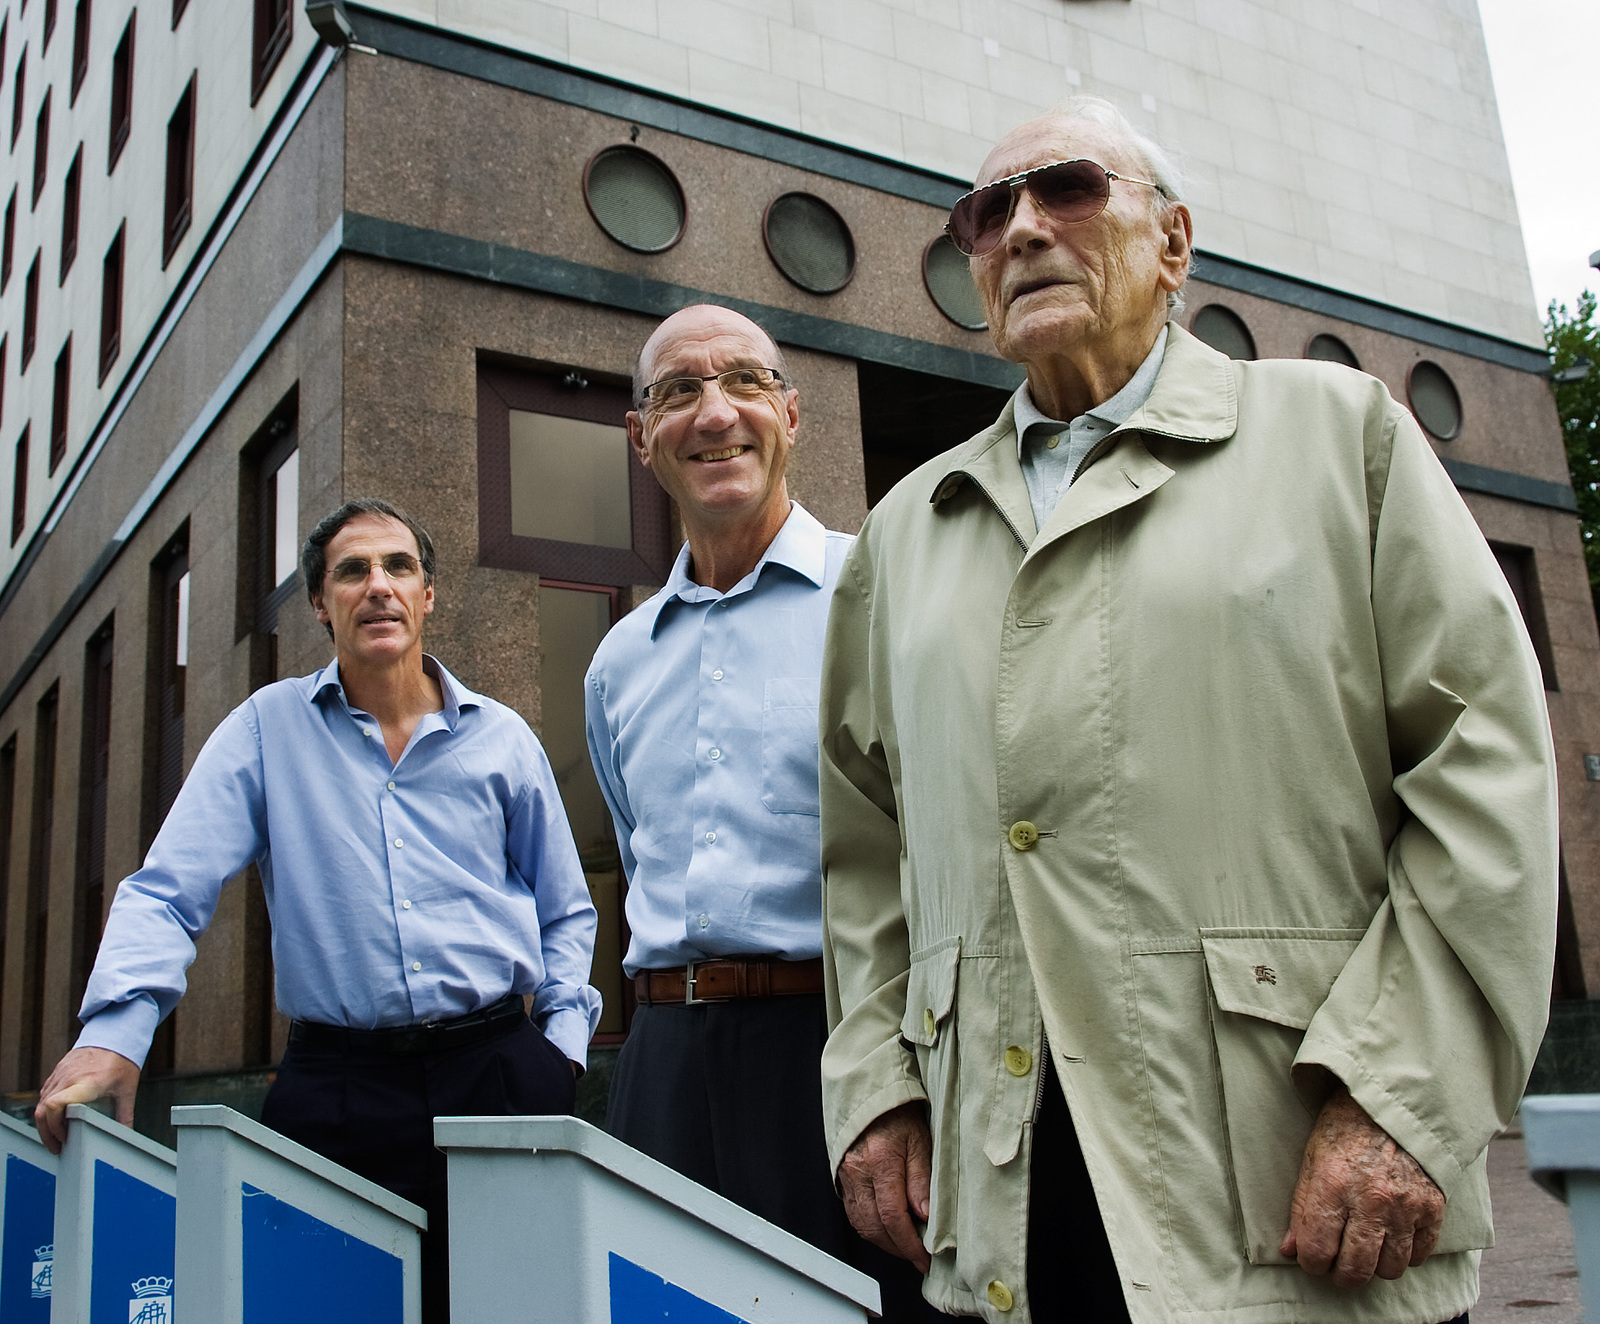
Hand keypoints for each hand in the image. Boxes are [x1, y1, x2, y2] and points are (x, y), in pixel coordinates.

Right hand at [34, 1047, 140, 1154]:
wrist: (115, 1033)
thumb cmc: (122, 1060)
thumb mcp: (127, 1090)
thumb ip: (125, 1115)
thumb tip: (126, 1135)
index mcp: (86, 1083)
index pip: (55, 1105)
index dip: (54, 1126)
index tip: (65, 1138)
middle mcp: (69, 1078)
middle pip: (43, 1109)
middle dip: (47, 1133)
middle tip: (58, 1146)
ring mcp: (60, 1073)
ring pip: (40, 1103)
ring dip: (46, 1123)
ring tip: (58, 1136)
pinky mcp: (57, 1071)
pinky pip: (45, 1094)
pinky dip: (47, 1109)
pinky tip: (58, 1118)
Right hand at [838, 1103, 932, 1272]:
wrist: (872, 1095)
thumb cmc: (899, 1113)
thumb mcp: (920, 1141)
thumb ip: (922, 1179)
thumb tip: (925, 1215)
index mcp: (881, 1161)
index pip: (893, 1216)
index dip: (909, 1243)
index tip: (924, 1257)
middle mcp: (859, 1172)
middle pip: (874, 1226)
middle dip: (898, 1248)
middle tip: (918, 1256)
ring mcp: (847, 1176)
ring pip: (861, 1224)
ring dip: (884, 1242)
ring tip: (905, 1245)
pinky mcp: (842, 1178)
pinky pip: (853, 1213)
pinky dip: (870, 1228)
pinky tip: (886, 1229)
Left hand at [1280, 1087, 1444, 1286]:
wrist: (1392, 1101)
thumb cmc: (1344, 1128)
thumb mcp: (1311, 1159)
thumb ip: (1301, 1209)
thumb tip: (1289, 1250)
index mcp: (1332, 1184)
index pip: (1316, 1251)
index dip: (1310, 1262)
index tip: (1312, 1257)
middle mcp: (1370, 1200)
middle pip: (1355, 1269)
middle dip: (1341, 1275)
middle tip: (1337, 1265)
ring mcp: (1405, 1206)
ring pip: (1390, 1269)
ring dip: (1374, 1267)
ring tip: (1366, 1248)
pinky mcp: (1433, 1208)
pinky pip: (1420, 1255)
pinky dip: (1406, 1255)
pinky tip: (1393, 1239)